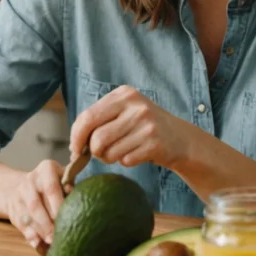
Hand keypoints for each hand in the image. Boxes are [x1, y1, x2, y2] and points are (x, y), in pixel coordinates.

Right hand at [2, 159, 68, 252]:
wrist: (24, 184)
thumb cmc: (54, 182)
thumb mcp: (63, 177)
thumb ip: (70, 185)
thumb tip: (73, 193)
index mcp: (46, 169)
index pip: (51, 188)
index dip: (58, 205)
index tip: (67, 218)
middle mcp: (30, 180)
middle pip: (37, 204)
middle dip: (48, 223)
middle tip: (57, 236)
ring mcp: (19, 194)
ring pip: (28, 215)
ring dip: (39, 230)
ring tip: (50, 242)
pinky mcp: (12, 208)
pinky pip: (19, 223)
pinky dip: (29, 234)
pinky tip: (36, 243)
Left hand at [70, 85, 192, 169]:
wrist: (180, 138)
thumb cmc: (143, 127)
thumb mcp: (125, 111)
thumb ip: (100, 120)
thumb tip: (74, 144)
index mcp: (124, 94)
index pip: (88, 116)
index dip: (76, 136)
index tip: (75, 148)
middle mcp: (136, 106)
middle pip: (97, 138)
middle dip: (93, 151)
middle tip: (100, 154)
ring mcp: (147, 124)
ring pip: (109, 152)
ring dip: (110, 158)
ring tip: (120, 152)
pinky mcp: (155, 143)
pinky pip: (126, 160)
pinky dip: (126, 161)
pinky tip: (136, 154)